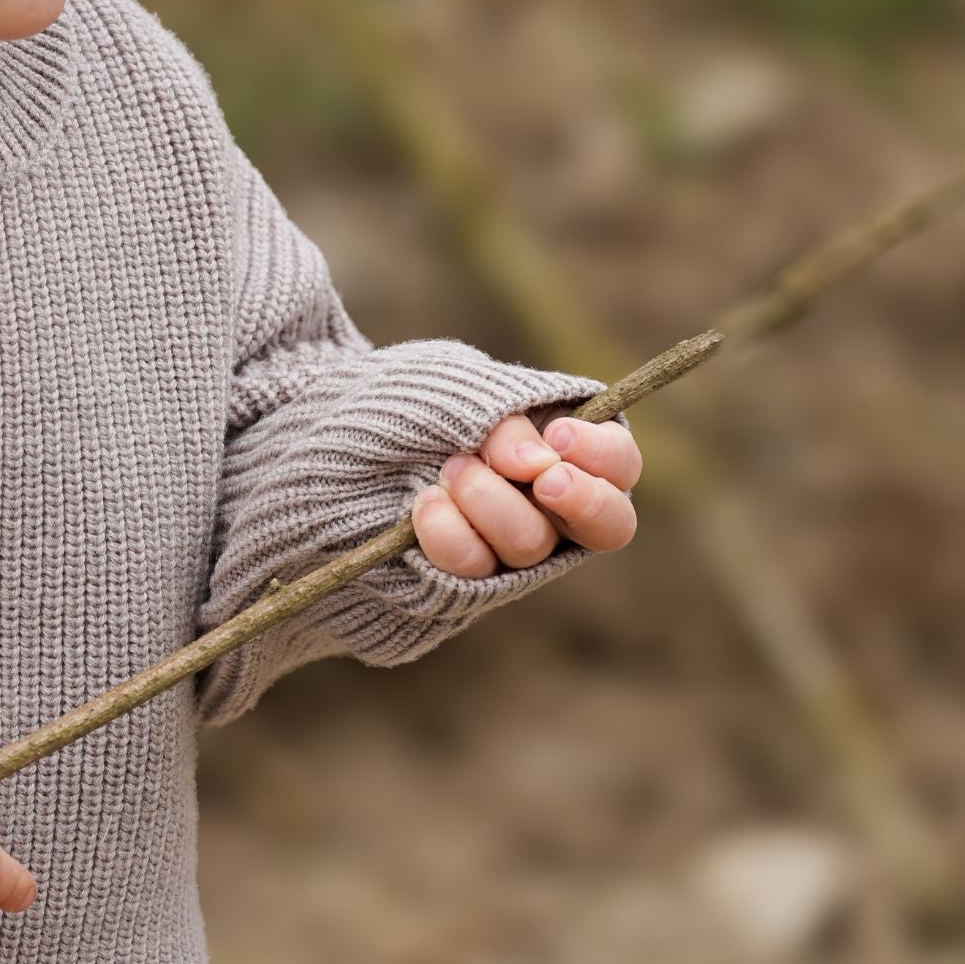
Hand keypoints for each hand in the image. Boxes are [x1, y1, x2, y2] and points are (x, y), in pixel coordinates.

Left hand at [411, 411, 640, 577]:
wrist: (345, 434)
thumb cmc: (416, 400)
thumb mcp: (460, 388)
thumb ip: (506, 419)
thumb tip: (538, 463)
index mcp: (566, 448)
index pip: (619, 461)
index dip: (601, 452)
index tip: (559, 435)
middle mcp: (553, 504)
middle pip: (609, 525)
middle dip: (584, 501)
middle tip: (544, 481)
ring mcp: (513, 543)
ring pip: (532, 542)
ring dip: (489, 499)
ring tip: (451, 467)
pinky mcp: (471, 575)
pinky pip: (475, 567)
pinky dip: (449, 532)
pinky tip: (425, 502)